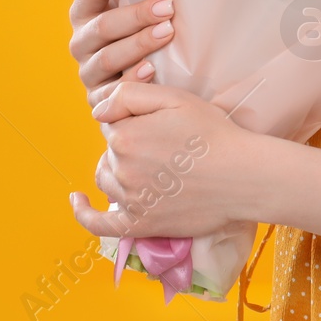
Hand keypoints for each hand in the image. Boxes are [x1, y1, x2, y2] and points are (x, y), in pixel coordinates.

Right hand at [67, 0, 174, 108]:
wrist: (141, 81)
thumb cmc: (132, 29)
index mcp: (84, 12)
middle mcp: (82, 43)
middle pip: (102, 27)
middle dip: (134, 15)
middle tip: (167, 6)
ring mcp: (90, 74)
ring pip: (108, 58)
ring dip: (138, 44)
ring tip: (168, 33)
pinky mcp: (102, 102)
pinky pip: (114, 93)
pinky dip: (133, 80)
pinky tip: (154, 71)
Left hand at [69, 82, 260, 239]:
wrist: (243, 177)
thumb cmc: (214, 134)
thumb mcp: (176, 98)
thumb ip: (129, 95)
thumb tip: (98, 110)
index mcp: (125, 136)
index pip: (113, 123)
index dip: (134, 119)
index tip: (159, 122)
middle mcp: (121, 169)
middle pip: (110, 151)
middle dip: (130, 144)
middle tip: (165, 144)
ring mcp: (129, 200)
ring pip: (106, 178)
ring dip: (118, 169)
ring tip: (147, 164)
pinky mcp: (140, 224)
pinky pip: (99, 223)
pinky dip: (83, 213)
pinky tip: (77, 201)